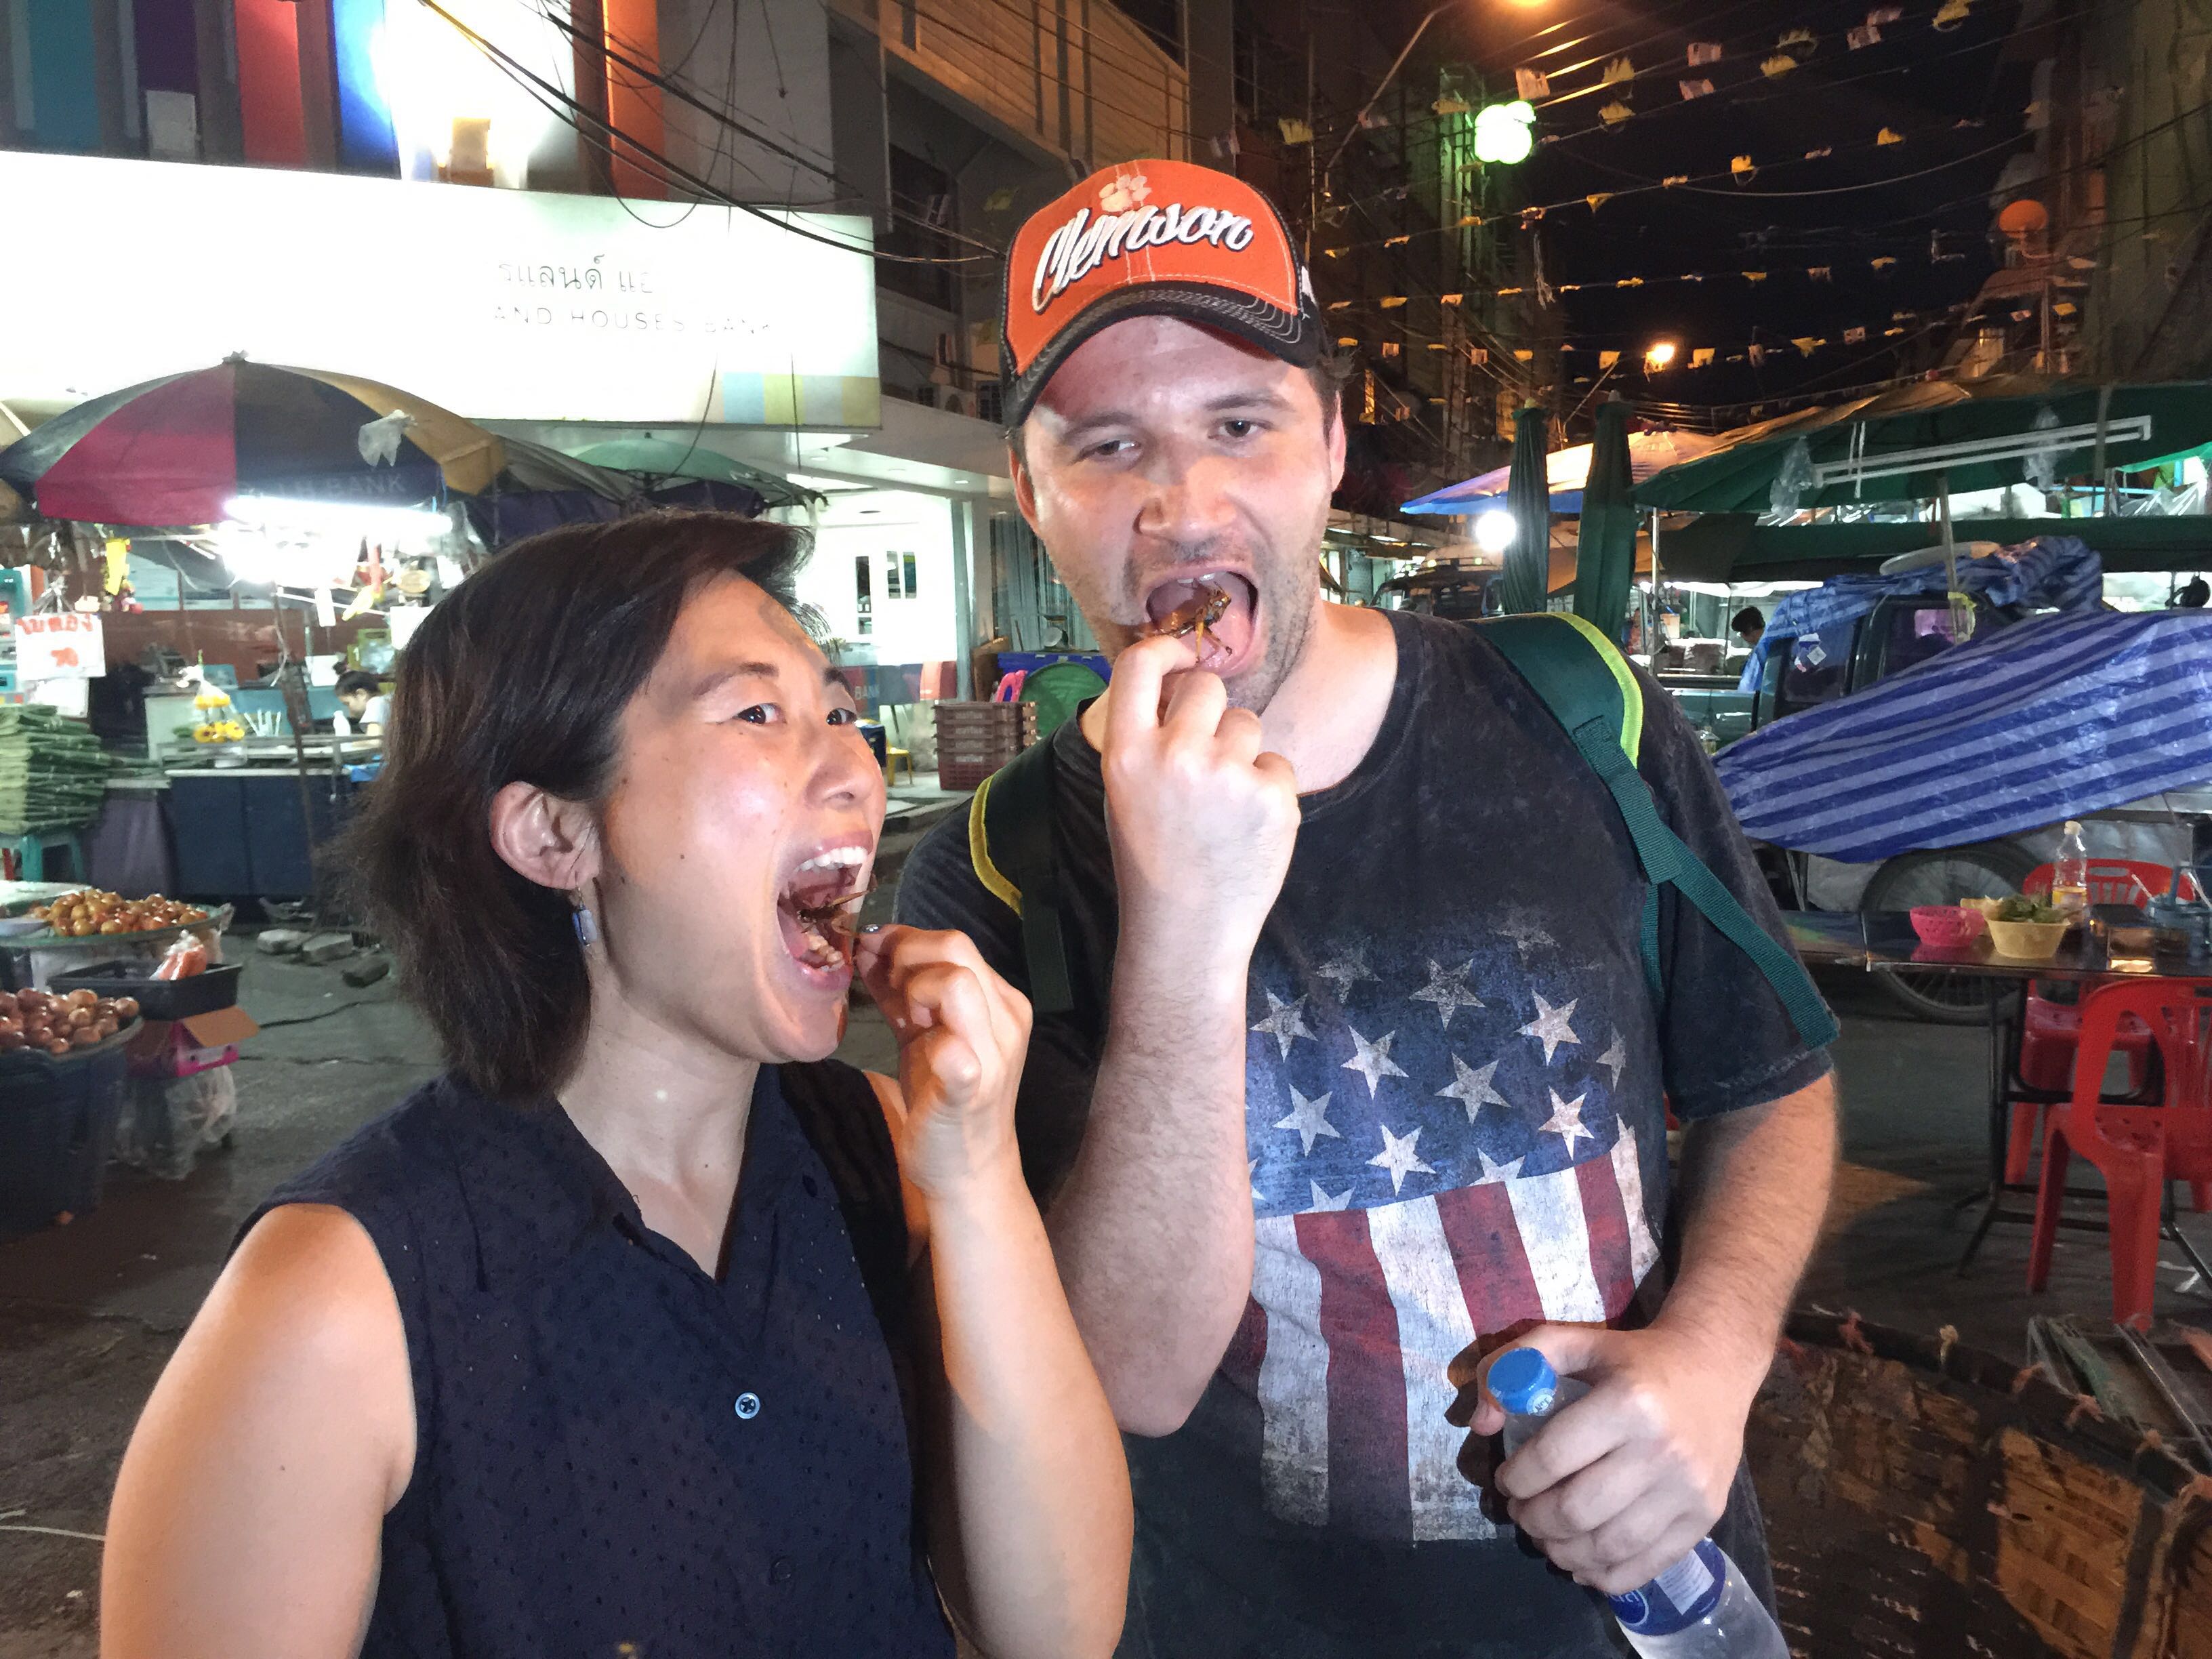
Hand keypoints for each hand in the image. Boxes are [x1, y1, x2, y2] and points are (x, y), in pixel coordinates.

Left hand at [855, 926, 1031, 1202]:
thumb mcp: (923, 1034)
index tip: (871, 950)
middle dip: (906, 954)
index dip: (907, 938)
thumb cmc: (943, 1098)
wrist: (968, 1170)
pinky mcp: (969, 1088)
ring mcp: (992, 1053)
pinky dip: (933, 1043)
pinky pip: (955, 1051)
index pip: (957, 942)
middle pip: (958, 949)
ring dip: (915, 988)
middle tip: (885, 982)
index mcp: (1000, 1001)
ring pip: (957, 982)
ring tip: (904, 1016)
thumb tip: (866, 946)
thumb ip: (902, 991)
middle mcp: (1006, 1020)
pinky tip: (916, 1046)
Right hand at [1099, 634, 1299, 962]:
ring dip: (1242, 752)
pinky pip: (1277, 763)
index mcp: (1126, 753)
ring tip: (1223, 805)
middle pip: (1207, 687)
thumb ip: (1147, 737)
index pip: (1138, 665)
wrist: (1185, 931)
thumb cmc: (1152, 860)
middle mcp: (1175, 755)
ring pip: (1248, 723)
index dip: (1163, 649)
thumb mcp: (1125, 792)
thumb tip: (1179, 683)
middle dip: (1210, 713)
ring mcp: (1228, 775)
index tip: (1178, 653)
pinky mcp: (1273, 797)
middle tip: (1205, 758)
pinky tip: (1247, 827)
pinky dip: (1268, 789)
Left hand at [1448, 1323, 1761, 1594]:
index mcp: (1627, 1403)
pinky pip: (1646, 1566)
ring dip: (1561, 1551)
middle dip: (1533, 1519)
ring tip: (1545, 1536)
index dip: (1516, 1478)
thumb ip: (1513, 1364)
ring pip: (1608, 1546)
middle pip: (1577, 1511)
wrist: (1715, 1367)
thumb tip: (1480, 1422)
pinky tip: (1581, 1561)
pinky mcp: (1706, 1518)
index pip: (1552, 1458)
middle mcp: (1662, 1450)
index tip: (1506, 1480)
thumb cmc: (1633, 1357)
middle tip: (1520, 1512)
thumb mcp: (1572, 1341)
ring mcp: (1688, 1490)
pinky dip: (1604, 1575)